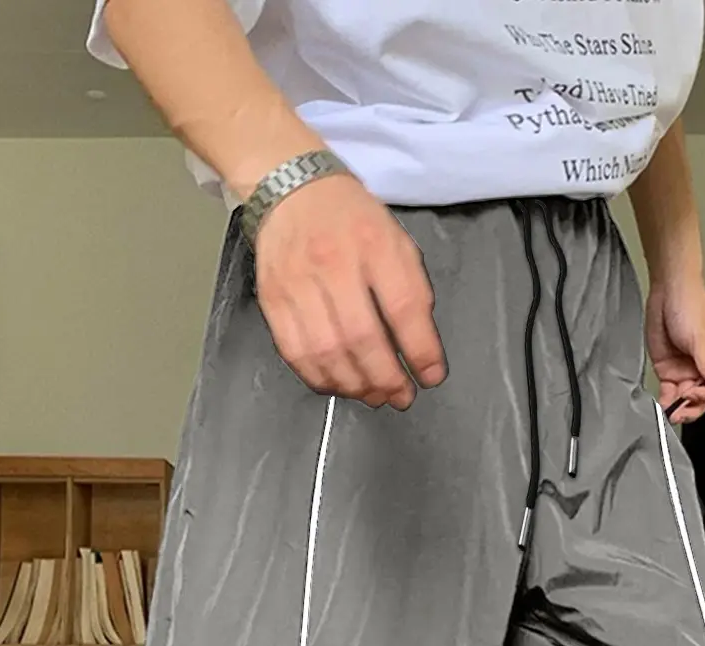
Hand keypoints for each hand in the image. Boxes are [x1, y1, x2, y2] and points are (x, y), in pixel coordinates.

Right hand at [254, 174, 445, 409]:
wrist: (291, 191)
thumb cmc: (352, 220)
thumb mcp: (395, 240)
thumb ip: (411, 289)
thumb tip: (420, 347)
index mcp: (373, 244)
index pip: (402, 306)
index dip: (420, 350)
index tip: (431, 376)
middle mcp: (333, 264)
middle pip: (361, 337)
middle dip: (386, 378)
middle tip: (401, 396)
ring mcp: (298, 283)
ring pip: (327, 352)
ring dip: (355, 385)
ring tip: (373, 395)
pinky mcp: (273, 300)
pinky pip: (296, 353)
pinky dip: (320, 378)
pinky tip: (339, 385)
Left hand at [646, 273, 704, 422]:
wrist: (666, 292)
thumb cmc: (689, 304)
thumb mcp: (700, 335)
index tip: (695, 392)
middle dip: (695, 405)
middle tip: (683, 409)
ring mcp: (688, 370)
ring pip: (688, 399)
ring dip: (680, 407)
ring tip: (672, 411)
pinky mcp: (670, 371)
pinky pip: (670, 393)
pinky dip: (667, 401)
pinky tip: (664, 406)